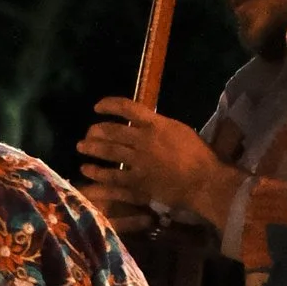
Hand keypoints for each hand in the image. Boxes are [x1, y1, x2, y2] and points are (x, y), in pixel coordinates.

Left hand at [78, 101, 235, 229]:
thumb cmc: (200, 156)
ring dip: (91, 148)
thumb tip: (147, 123)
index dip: (109, 105)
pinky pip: (111, 175)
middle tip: (88, 132)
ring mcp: (138, 161)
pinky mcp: (137, 181)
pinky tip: (86, 169)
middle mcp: (144, 139)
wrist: (205, 181)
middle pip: (111, 130)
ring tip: (81, 147)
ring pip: (108, 151)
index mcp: (156, 124)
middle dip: (96, 130)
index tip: (98, 107)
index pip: (127, 107)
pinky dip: (97, 171)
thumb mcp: (180, 131)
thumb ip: (160, 126)